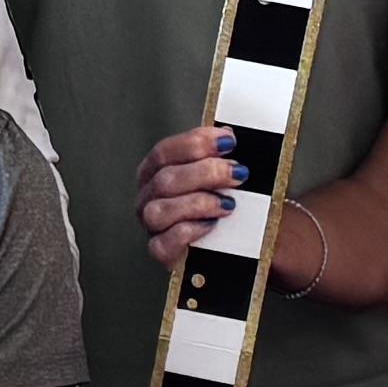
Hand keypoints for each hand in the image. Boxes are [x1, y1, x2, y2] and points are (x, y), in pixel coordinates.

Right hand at [134, 123, 254, 274]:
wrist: (239, 243)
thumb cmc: (227, 203)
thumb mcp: (225, 174)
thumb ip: (222, 154)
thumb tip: (230, 134)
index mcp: (157, 170)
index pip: (164, 151)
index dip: (195, 143)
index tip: (228, 141)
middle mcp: (149, 196)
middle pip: (165, 179)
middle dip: (206, 173)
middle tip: (238, 174)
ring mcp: (152, 225)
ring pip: (160, 210)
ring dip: (198, 203)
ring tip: (228, 204)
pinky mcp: (161, 252)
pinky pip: (164, 242)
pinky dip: (189, 231)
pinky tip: (211, 225)